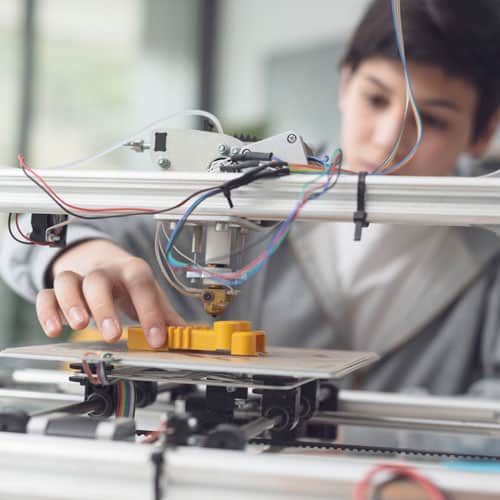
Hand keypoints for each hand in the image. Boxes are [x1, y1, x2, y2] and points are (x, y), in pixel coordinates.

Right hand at [35, 239, 183, 346]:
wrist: (98, 258)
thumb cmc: (126, 280)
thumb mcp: (149, 293)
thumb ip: (165, 314)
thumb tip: (186, 335)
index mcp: (131, 270)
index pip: (141, 284)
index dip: (150, 311)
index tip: (156, 339)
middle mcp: (104, 271)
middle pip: (99, 281)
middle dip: (105, 308)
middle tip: (113, 335)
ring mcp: (78, 278)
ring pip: (68, 281)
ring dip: (72, 304)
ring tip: (79, 326)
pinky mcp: (57, 288)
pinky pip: (46, 294)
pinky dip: (47, 311)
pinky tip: (54, 330)